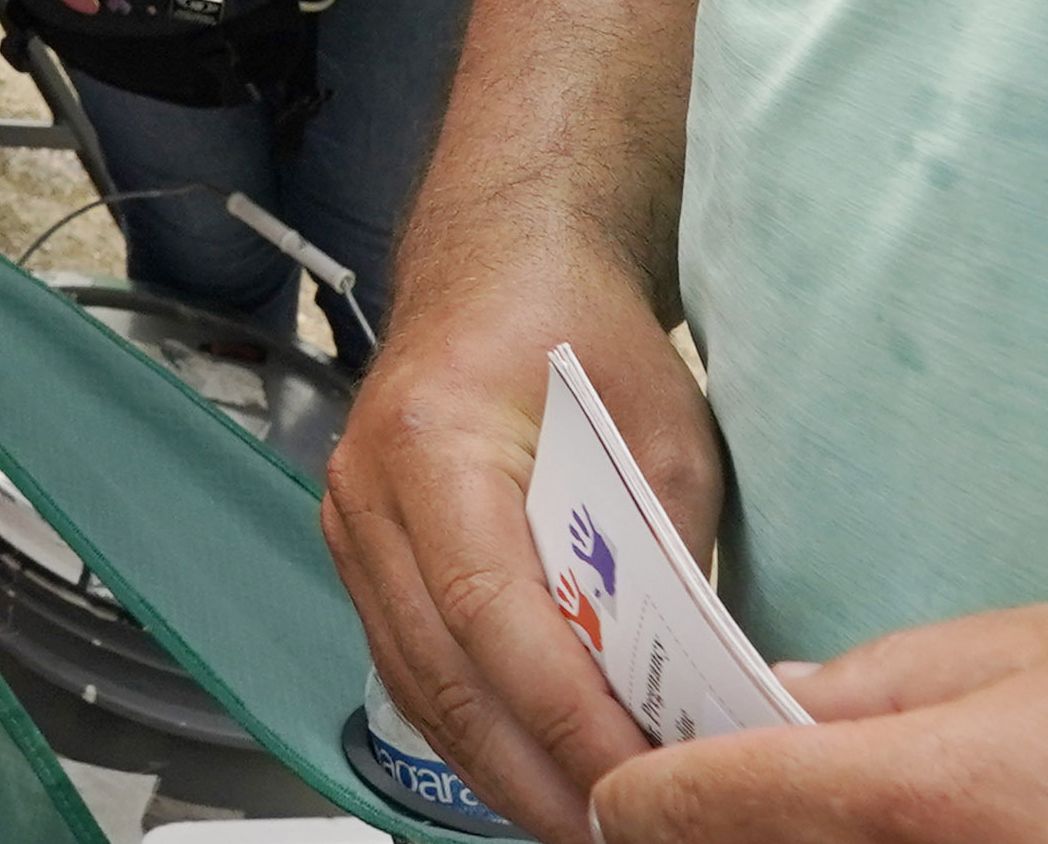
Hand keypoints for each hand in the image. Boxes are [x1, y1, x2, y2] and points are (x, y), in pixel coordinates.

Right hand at [323, 231, 725, 840]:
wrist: (501, 261)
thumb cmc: (580, 327)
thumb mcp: (662, 433)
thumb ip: (667, 559)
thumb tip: (694, 692)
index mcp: (433, 439)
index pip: (490, 613)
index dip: (564, 718)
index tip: (640, 784)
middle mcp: (370, 488)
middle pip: (444, 674)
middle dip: (538, 777)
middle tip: (621, 837)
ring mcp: (353, 524)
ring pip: (419, 688)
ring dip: (504, 773)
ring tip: (589, 825)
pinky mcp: (363, 553)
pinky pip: (411, 667)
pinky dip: (476, 733)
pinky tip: (539, 773)